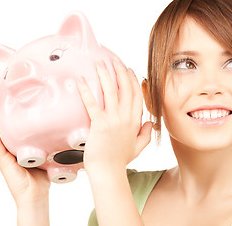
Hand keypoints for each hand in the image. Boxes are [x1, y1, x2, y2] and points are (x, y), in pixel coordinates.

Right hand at [0, 100, 49, 208]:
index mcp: (16, 148)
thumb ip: (51, 143)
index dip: (7, 115)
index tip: (9, 100)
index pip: (9, 128)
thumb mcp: (47, 154)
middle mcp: (8, 149)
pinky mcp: (2, 160)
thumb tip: (66, 130)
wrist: (36, 195)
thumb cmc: (43, 177)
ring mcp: (3, 155)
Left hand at [77, 58, 151, 172]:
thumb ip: (146, 134)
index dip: (132, 80)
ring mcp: (113, 120)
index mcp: (135, 120)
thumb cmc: (120, 159)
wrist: (108, 171)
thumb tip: (149, 123)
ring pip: (111, 91)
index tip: (128, 69)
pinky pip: (92, 104)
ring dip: (105, 74)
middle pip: (125, 88)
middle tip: (113, 59)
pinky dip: (86, 91)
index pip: (136, 95)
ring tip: (99, 63)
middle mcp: (126, 117)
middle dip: (119, 71)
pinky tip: (81, 80)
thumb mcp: (138, 147)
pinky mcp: (99, 124)